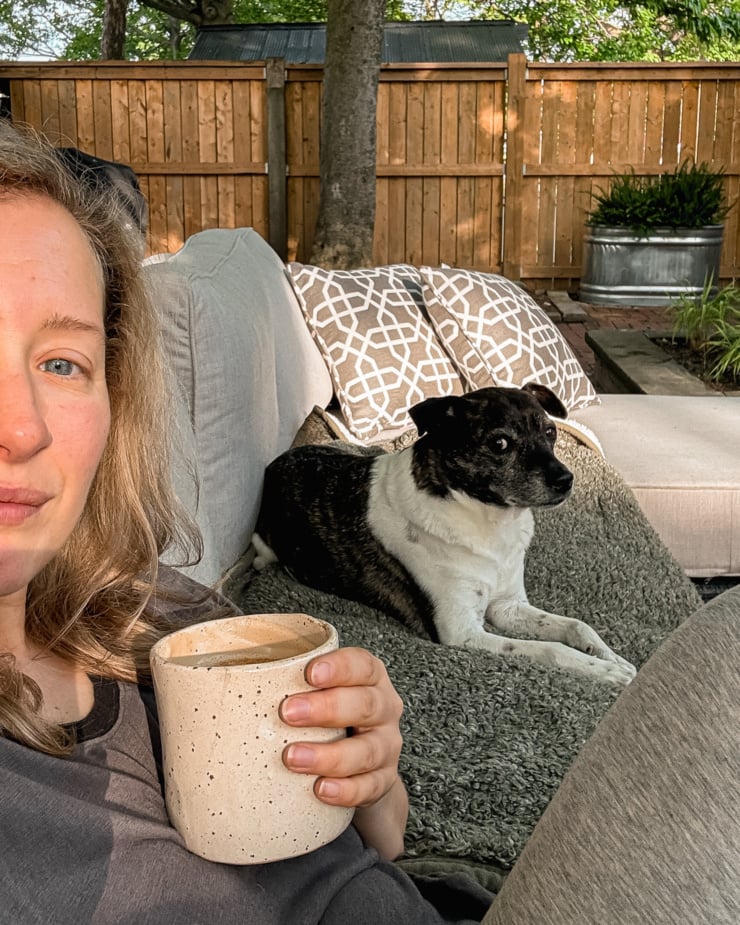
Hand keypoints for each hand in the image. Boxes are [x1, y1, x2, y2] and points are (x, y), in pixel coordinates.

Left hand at [280, 646, 407, 857]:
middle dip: (326, 708)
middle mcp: (383, 709)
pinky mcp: (381, 782)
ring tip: (293, 757)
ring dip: (330, 755)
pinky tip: (320, 790)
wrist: (361, 766)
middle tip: (287, 712)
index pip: (363, 665)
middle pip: (365, 704)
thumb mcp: (315, 693)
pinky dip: (346, 790)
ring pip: (367, 750)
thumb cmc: (326, 720)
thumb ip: (281, 681)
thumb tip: (201, 680)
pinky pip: (368, 788)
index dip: (340, 667)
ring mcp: (385, 747)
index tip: (309, 673)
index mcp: (368, 679)